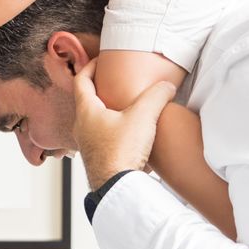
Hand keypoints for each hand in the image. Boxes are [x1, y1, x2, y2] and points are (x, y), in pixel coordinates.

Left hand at [72, 60, 175, 188]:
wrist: (116, 189)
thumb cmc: (122, 152)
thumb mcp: (143, 116)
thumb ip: (157, 96)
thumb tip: (167, 86)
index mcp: (86, 112)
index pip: (81, 81)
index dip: (90, 66)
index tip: (100, 60)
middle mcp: (82, 128)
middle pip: (86, 101)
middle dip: (100, 89)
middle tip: (114, 81)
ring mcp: (89, 145)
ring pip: (95, 121)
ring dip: (107, 111)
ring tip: (125, 107)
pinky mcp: (99, 159)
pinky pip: (103, 138)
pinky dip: (114, 130)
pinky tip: (131, 134)